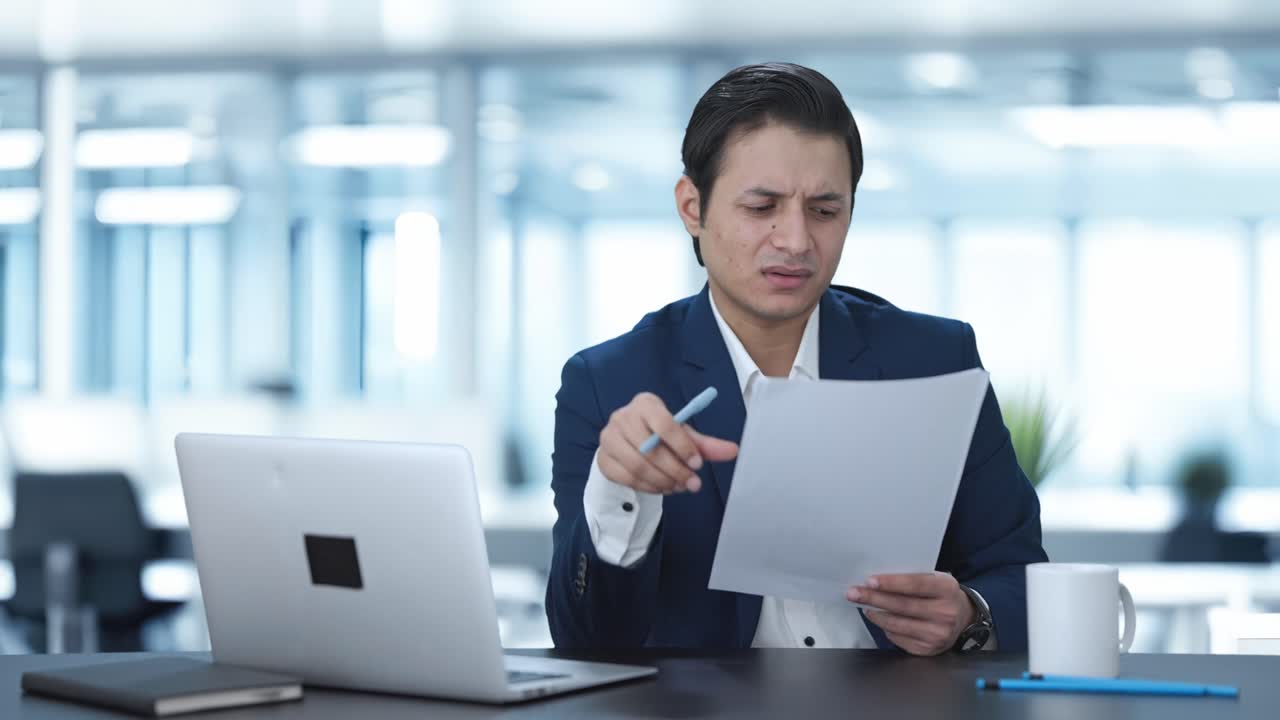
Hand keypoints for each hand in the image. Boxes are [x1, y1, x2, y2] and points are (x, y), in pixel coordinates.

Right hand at [597, 392, 738, 494]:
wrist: (628, 443)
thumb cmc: (659, 435)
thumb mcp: (683, 436)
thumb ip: (706, 444)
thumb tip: (733, 451)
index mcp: (645, 403)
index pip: (665, 424)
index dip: (683, 447)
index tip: (697, 464)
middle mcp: (623, 416)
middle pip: (650, 449)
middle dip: (675, 470)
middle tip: (692, 484)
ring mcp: (609, 438)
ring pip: (638, 466)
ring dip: (663, 481)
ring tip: (678, 487)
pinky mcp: (603, 458)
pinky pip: (627, 478)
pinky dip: (648, 487)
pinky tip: (662, 488)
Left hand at [848, 572, 975, 655]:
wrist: (963, 618)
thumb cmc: (942, 594)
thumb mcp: (935, 579)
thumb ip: (913, 578)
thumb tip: (878, 580)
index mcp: (947, 589)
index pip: (915, 584)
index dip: (891, 583)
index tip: (870, 581)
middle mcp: (945, 613)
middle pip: (902, 605)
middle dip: (874, 598)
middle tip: (854, 593)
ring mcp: (938, 634)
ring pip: (897, 624)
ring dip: (876, 615)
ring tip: (864, 606)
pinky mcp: (929, 649)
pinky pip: (899, 638)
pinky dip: (886, 628)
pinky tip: (880, 619)